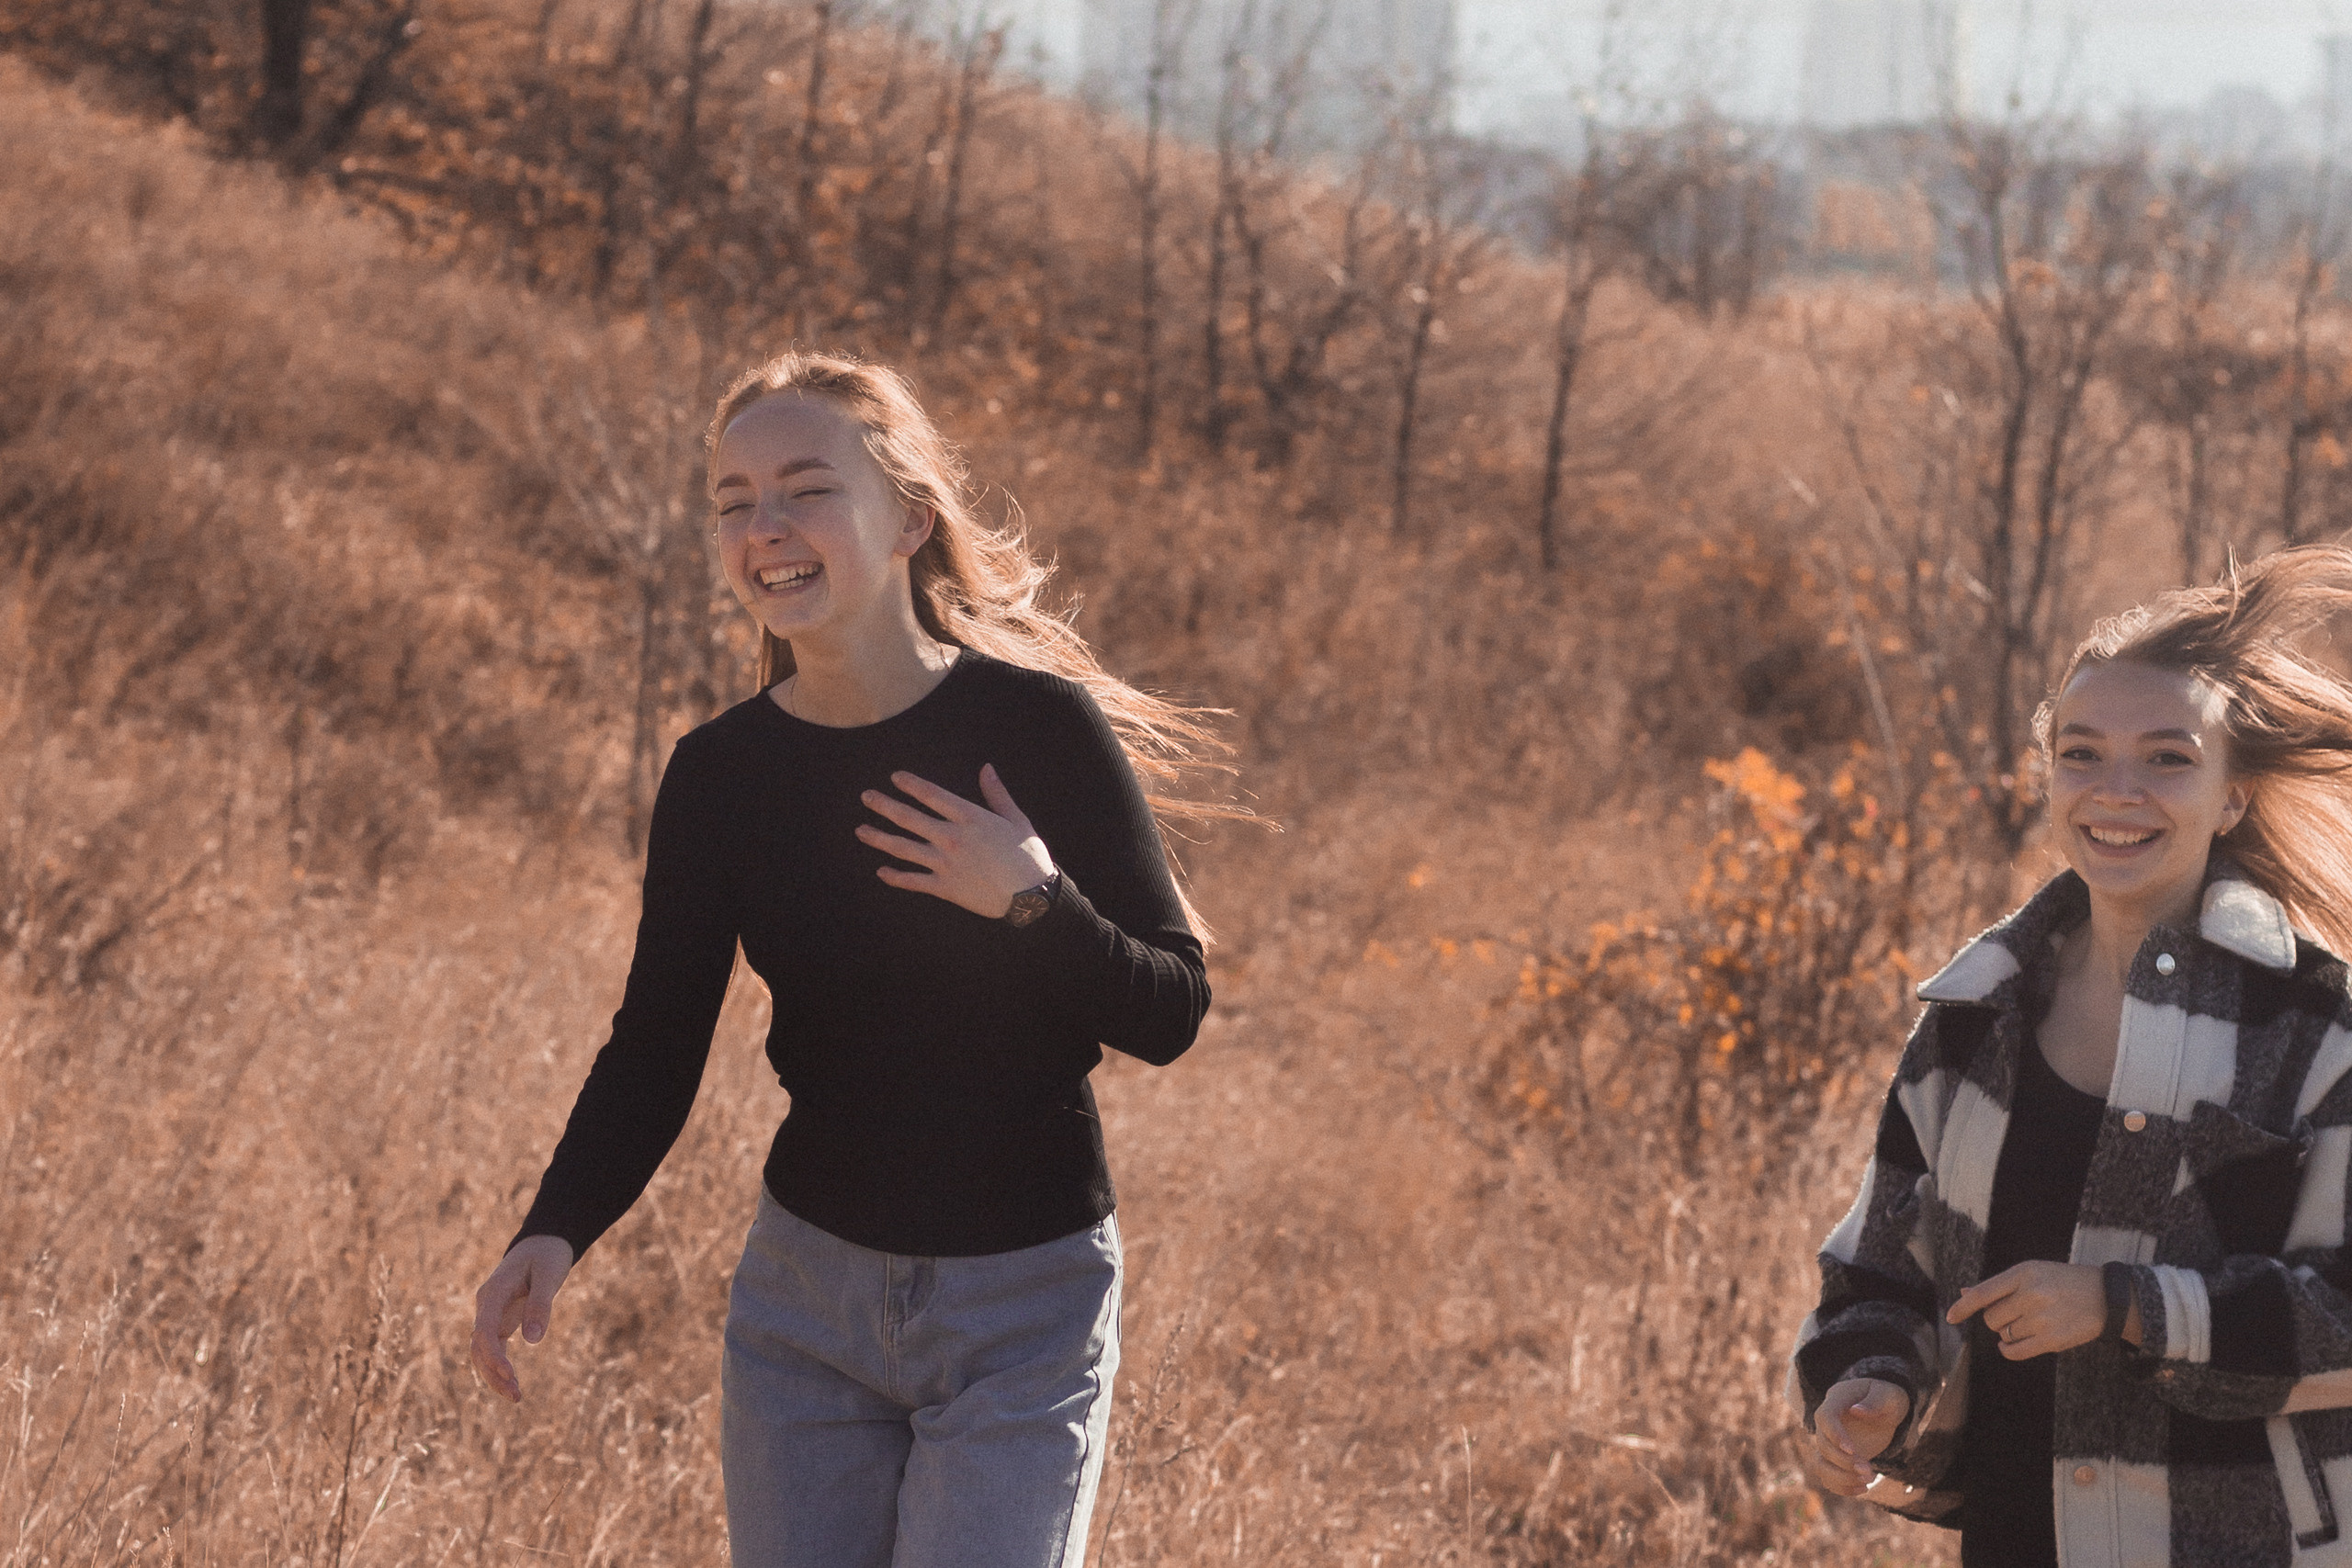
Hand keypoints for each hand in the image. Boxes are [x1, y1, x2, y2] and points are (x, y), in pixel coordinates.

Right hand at [470, 1234, 574, 1403]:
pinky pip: (493, 1348)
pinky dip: (499, 1367)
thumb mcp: (549, 1274)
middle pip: (479, 1346)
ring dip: (494, 1375)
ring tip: (515, 1397)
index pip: (485, 1330)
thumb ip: (540, 1304)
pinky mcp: (500, 1320)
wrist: (542, 1242)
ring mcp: (490, 1313)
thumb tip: (533, 1340)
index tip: (510, 1374)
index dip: (493, 1355)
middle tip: (516, 1396)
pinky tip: (511, 1384)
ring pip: (482, 1351)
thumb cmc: (547, 1255)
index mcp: (494, 1292)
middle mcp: (486, 1305)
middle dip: (493, 1373)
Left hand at [857, 765, 1054, 919]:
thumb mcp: (1016, 820)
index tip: (895, 778)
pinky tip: (881, 871)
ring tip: (860, 831)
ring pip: (903, 848)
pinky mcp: (945, 887)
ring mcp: (945, 863)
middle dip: (884, 805)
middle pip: (908, 818)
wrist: (1030, 897)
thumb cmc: (1028, 857)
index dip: (911, 784)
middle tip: (866, 797)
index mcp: (970, 818)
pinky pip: (913, 881)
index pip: (932, 795)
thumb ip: (997, 794)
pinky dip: (896, 877)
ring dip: (879, 838)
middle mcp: (951, 837)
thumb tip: (986, 768)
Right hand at [1804, 1378, 1910, 1495]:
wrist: (1885, 1409)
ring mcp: (1830, 1442)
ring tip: (1866, 1482)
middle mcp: (1827, 1423)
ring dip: (1840, 1478)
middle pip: (1823, 1445)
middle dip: (1844, 1462)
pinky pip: (1828, 1477)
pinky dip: (1842, 1487)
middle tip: (1869, 1471)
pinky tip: (1863, 1489)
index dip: (1834, 1435)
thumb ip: (1875, 1401)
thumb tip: (1857, 1410)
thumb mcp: (1888, 1395)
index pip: (1825, 1417)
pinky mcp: (1837, 1458)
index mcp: (1836, 1401)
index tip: (1853, 1450)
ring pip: (1820, 1464)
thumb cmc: (1887, 1398)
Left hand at [1947, 1260, 2135, 1358]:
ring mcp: (2042, 1318)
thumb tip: (1965, 1292)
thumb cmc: (2062, 1282)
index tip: (1951, 1317)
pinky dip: (2008, 1350)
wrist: (2106, 1297)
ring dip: (2009, 1332)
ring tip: (2030, 1322)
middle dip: (1997, 1319)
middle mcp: (2031, 1294)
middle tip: (2015, 1314)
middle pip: (1992, 1318)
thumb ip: (1999, 1285)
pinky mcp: (2053, 1340)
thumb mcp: (2033, 1272)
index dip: (1963, 1307)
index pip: (1983, 1293)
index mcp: (2024, 1273)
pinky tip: (2011, 1344)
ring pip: (2004, 1334)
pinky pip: (2016, 1351)